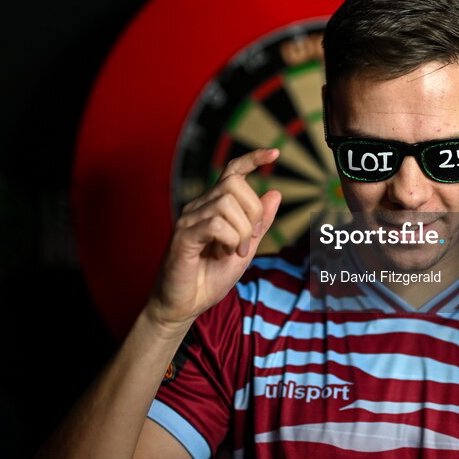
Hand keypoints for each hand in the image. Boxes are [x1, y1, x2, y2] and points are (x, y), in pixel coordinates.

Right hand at [147, 148, 281, 330]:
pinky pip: (215, 223)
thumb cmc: (210, 277)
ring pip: (227, 203)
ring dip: (242, 230)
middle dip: (253, 211)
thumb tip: (275, 192)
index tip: (274, 153)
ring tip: (236, 251)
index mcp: (214, 206)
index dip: (253, 159)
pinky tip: (224, 254)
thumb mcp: (245, 249)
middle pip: (235, 184)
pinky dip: (229, 238)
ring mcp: (189, 219)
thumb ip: (260, 223)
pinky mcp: (183, 235)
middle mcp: (200, 206)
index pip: (232, 171)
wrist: (185, 305)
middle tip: (250, 238)